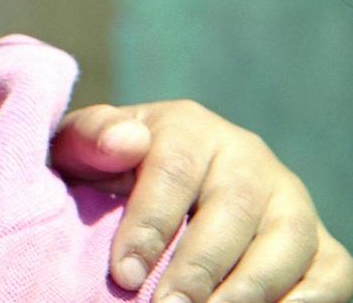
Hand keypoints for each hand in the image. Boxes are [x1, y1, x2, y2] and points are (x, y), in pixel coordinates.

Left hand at [52, 100, 352, 301]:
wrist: (147, 185)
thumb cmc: (108, 170)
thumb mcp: (85, 149)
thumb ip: (91, 139)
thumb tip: (125, 141)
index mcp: (188, 128)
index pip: (174, 171)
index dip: (149, 225)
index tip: (124, 274)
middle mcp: (247, 158)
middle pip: (233, 209)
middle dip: (199, 267)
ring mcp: (288, 199)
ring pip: (288, 240)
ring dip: (249, 287)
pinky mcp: (318, 242)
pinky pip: (329, 271)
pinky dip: (304, 300)